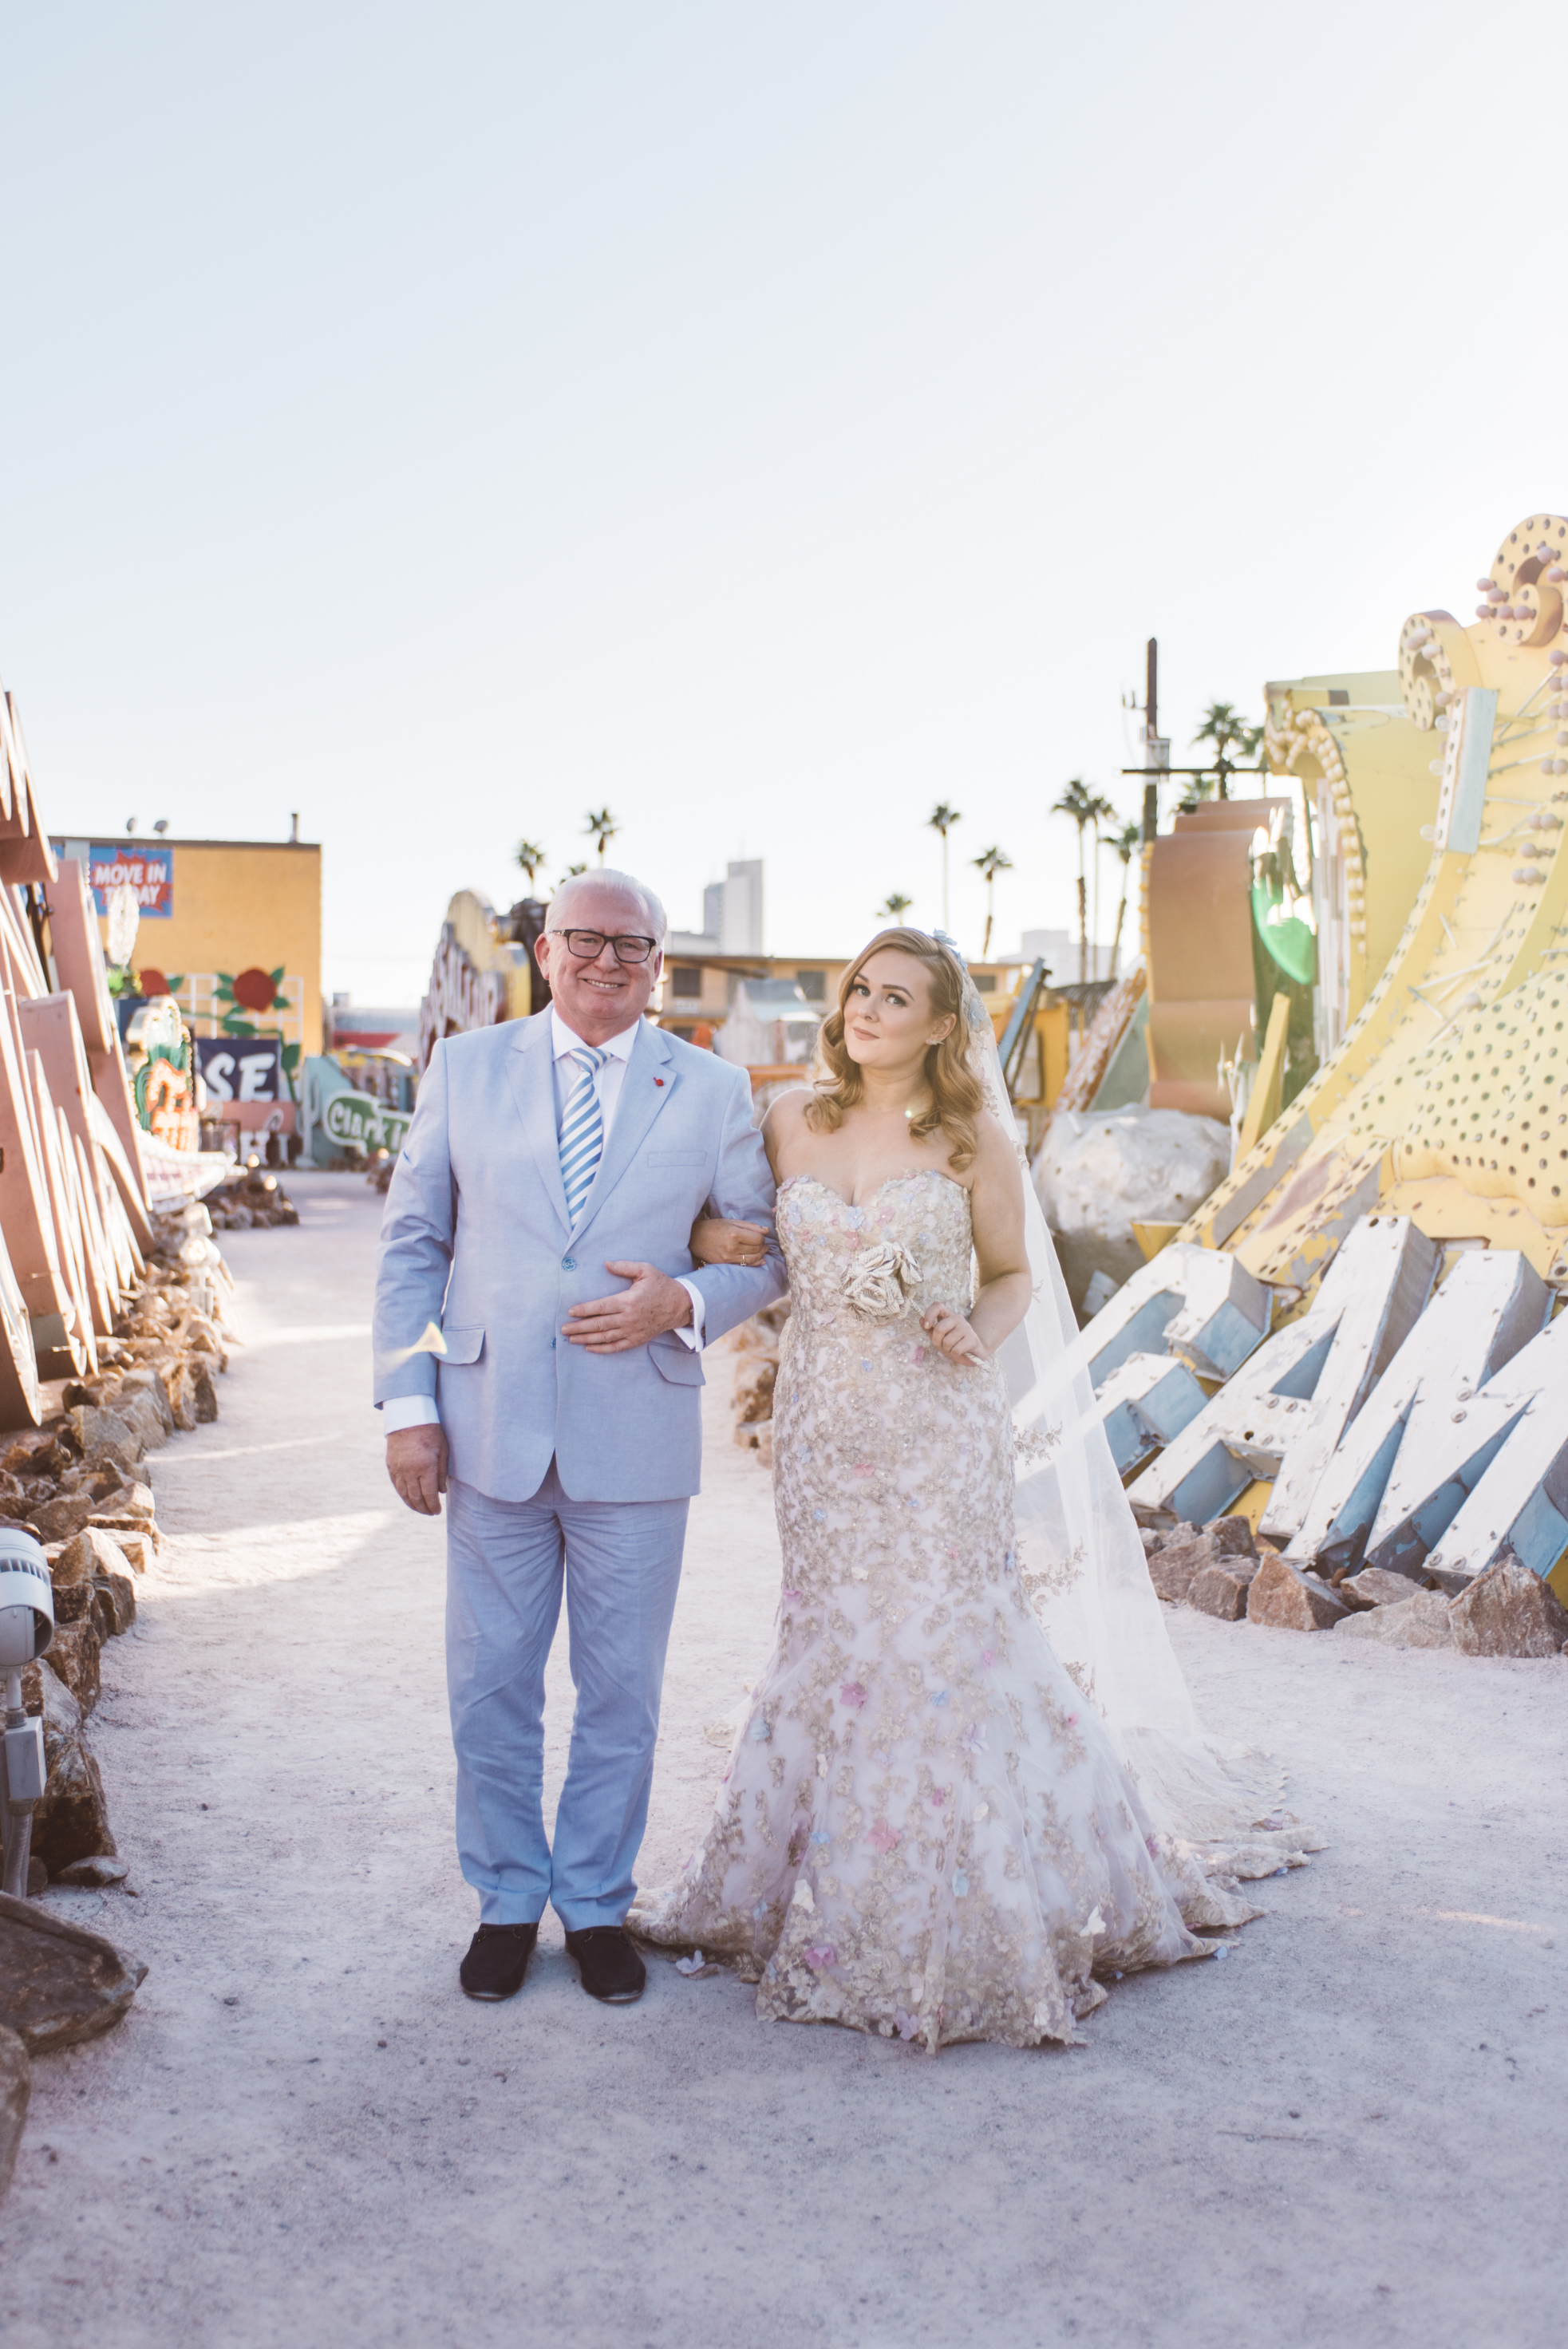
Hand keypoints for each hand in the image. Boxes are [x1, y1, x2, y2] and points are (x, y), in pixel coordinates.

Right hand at [387, 1424, 447, 1514]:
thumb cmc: (430, 1432)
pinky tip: (409, 1499)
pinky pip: (396, 1486)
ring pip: (404, 1494)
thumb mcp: (443, 1450)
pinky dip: (403, 1495)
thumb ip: (442, 1472)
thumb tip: (441, 1491)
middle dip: (424, 1509)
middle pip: (415, 1498)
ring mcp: (398, 1469)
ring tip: (421, 1509)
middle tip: (431, 1513)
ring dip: (412, 1505)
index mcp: (425, 1467)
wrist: (408, 1417)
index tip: (438, 1511)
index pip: (429, 1494)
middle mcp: (409, 1471)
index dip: (433, 1506)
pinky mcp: (390, 1466)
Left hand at [564, 1263, 693, 1352]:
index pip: (601, 1307)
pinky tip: (589, 1348)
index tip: (571, 1312)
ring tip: (571, 1340)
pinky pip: (617, 1347)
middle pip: (599, 1324)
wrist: (680, 1305)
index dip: (584, 1310)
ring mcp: (633, 1331)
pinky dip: (602, 1349)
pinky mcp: (637, 1339)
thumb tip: (606, 1264)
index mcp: (628, 1301)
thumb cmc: (661, 1285)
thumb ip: (624, 1266)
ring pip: (605, 1337)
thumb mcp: (645, 1270)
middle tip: (563, 1330)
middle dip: (579, 1327)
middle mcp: (628, 1318)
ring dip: (586, 1339)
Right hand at [689, 1215, 768, 1267]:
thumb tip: (767, 1230)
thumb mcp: (730, 1222)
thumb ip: (750, 1226)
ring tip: (762, 1250)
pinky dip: (755, 1263)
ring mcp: (728, 1258)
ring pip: (753, 1258)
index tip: (759, 1235)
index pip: (758, 1238)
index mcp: (734, 1233)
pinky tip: (760, 1260)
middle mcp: (732, 1247)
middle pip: (757, 1248)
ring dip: (761, 1254)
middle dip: (762, 1245)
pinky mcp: (726, 1264)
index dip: (761, 1237)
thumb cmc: (713, 1227)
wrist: (694, 1239)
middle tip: (761, 1242)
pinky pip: (745, 1265)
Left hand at [921, 1306, 987, 1367]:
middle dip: (937, 1341)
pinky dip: (954, 1354)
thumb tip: (921, 1320)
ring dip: (947, 1349)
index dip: (929, 1314)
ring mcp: (966, 1328)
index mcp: (948, 1316)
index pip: (938, 1306)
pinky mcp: (972, 1339)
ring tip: (953, 1349)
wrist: (973, 1353)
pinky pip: (956, 1349)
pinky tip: (960, 1353)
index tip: (927, 1326)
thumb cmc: (954, 1344)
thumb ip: (930, 1329)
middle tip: (942, 1345)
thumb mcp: (939, 1337)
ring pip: (947, 1341)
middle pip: (940, 1328)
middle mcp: (958, 1319)